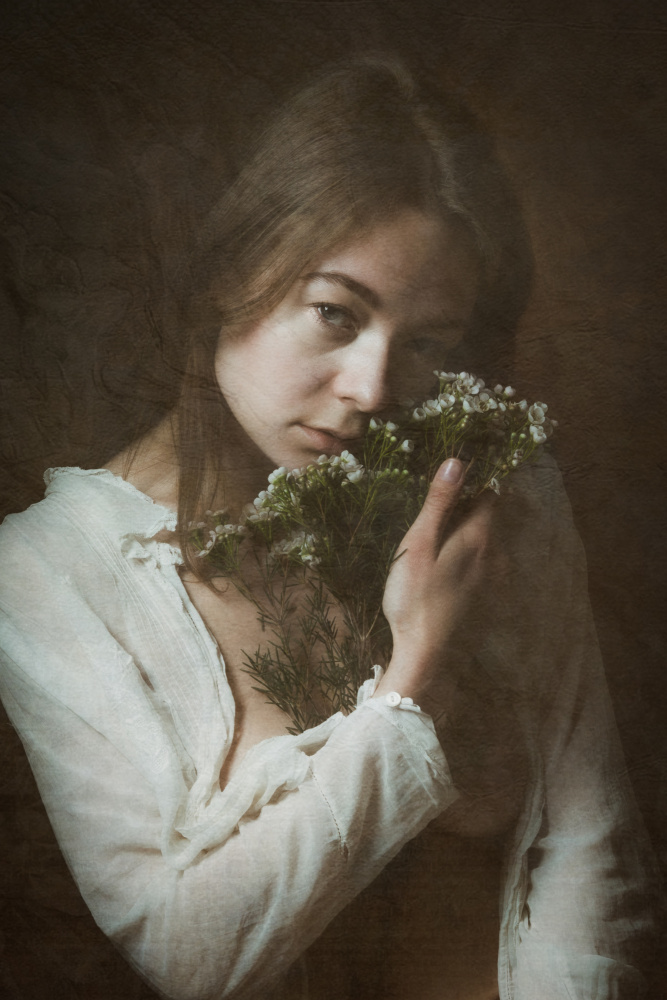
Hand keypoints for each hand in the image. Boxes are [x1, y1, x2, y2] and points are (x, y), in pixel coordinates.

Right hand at [377, 458, 502, 717]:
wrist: (427, 656)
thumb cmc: (415, 598)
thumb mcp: (418, 545)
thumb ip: (439, 504)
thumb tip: (457, 461)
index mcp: (480, 537)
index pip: (491, 492)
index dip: (477, 479)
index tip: (459, 473)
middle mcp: (498, 555)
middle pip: (490, 517)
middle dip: (470, 506)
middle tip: (438, 507)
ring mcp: (496, 579)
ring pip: (487, 542)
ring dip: (467, 534)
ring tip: (436, 540)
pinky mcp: (489, 599)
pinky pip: (483, 565)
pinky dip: (468, 558)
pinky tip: (444, 570)